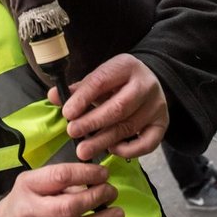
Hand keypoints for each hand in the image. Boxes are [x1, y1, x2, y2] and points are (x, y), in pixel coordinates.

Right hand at [0, 163, 122, 216]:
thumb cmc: (24, 202)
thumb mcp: (35, 180)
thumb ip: (61, 180)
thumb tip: (92, 182)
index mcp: (28, 186)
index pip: (61, 176)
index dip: (87, 174)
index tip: (103, 174)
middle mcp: (30, 211)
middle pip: (68, 207)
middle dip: (96, 198)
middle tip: (110, 193)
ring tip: (116, 214)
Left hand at [49, 53, 167, 160]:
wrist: (148, 81)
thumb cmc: (118, 82)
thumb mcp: (100, 78)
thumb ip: (79, 89)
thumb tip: (53, 97)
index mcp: (126, 66)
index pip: (102, 82)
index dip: (83, 99)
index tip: (67, 113)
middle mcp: (146, 85)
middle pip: (119, 107)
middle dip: (93, 122)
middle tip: (72, 133)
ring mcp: (157, 105)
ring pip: (130, 126)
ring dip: (104, 140)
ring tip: (84, 150)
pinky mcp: (162, 124)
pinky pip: (148, 143)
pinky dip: (130, 150)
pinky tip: (112, 149)